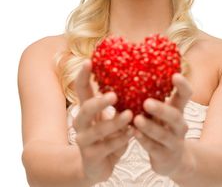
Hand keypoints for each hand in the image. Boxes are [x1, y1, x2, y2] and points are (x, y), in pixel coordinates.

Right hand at [73, 60, 133, 183]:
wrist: (96, 167)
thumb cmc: (108, 135)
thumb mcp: (111, 116)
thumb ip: (118, 102)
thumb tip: (134, 75)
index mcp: (86, 108)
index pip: (81, 88)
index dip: (83, 75)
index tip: (89, 61)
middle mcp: (81, 122)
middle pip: (85, 108)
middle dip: (99, 101)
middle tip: (114, 95)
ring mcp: (84, 140)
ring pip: (97, 129)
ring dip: (115, 122)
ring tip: (130, 115)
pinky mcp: (91, 156)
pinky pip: (107, 146)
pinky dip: (121, 139)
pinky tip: (132, 133)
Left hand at [133, 73, 191, 175]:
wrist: (173, 160)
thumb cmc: (162, 127)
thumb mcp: (161, 112)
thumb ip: (152, 96)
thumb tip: (129, 72)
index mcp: (178, 109)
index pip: (185, 95)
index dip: (182, 85)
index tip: (174, 75)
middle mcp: (179, 125)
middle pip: (175, 116)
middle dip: (161, 109)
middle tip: (146, 102)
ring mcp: (174, 142)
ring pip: (164, 134)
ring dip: (150, 127)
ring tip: (137, 120)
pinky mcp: (165, 156)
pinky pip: (154, 148)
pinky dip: (144, 140)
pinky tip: (134, 133)